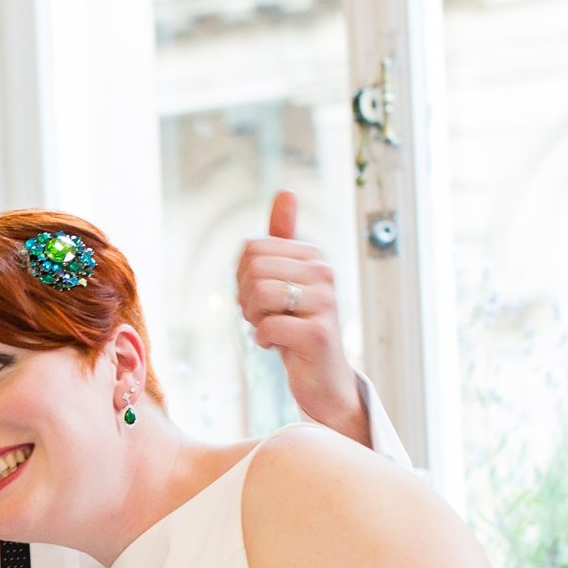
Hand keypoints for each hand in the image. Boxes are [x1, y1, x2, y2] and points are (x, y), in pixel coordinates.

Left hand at [235, 190, 371, 445]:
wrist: (320, 377)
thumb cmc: (295, 326)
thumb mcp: (284, 279)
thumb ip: (282, 238)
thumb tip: (286, 191)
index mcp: (312, 256)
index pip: (251, 248)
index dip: (242, 277)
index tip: (260, 298)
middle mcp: (324, 272)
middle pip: (252, 268)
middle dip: (246, 298)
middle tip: (264, 317)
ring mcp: (325, 302)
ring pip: (258, 294)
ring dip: (254, 319)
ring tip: (271, 329)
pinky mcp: (318, 333)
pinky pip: (266, 326)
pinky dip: (262, 340)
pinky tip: (279, 346)